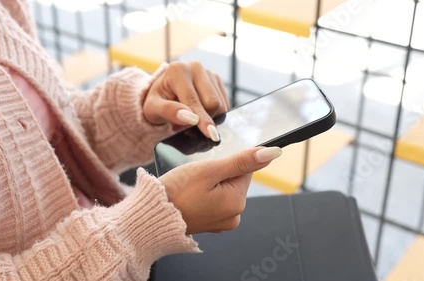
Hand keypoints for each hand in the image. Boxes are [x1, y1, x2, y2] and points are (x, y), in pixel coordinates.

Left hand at [143, 61, 229, 141]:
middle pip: (213, 103)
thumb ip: (169, 112)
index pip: (195, 101)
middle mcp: (195, 67)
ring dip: (209, 117)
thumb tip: (191, 119)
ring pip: (221, 105)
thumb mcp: (153, 109)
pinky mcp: (217, 80)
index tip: (210, 134)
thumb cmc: (156, 102)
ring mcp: (209, 72)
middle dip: (204, 119)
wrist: (162, 93)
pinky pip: (224, 104)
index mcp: (178, 70)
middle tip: (187, 125)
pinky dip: (214, 113)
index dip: (202, 120)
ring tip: (191, 117)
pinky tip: (200, 112)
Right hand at [159, 147, 282, 234]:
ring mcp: (222, 222)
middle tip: (195, 180)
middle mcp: (234, 216)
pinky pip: (213, 200)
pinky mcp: (210, 224)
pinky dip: (203, 195)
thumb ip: (242, 161)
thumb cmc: (176, 192)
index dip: (225, 163)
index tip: (208, 169)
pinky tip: (189, 197)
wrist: (151, 216)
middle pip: (233, 179)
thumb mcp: (210, 170)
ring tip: (190, 189)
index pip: (244, 169)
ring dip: (209, 183)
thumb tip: (272, 153)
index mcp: (238, 202)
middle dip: (216, 173)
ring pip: (222, 189)